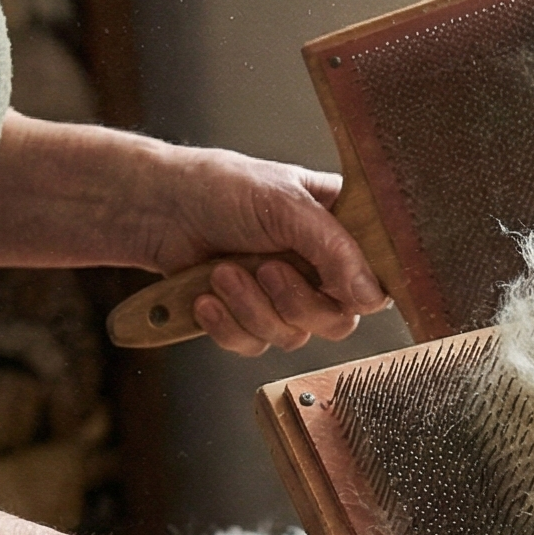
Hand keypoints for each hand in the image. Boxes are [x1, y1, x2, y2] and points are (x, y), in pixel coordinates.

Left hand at [140, 146, 388, 356]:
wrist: (155, 208)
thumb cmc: (219, 188)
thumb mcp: (286, 205)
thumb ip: (336, 249)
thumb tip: (371, 297)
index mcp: (341, 232)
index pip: (378, 281)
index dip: (359, 292)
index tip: (334, 284)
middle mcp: (319, 269)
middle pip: (338, 321)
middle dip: (294, 301)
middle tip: (266, 269)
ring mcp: (284, 298)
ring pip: (293, 336)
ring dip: (250, 307)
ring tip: (222, 272)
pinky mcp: (248, 320)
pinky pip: (254, 345)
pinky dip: (226, 324)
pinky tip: (206, 297)